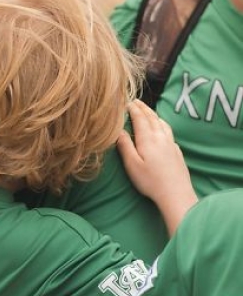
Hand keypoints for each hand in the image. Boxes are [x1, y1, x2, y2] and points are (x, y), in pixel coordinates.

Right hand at [117, 100, 196, 233]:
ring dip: (154, 115)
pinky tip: (161, 129)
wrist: (176, 193)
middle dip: (143, 108)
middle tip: (136, 101)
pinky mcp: (176, 151)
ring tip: (148, 111)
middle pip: (152, 118)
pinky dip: (162, 125)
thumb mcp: (132, 164)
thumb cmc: (150, 181)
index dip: (133, 109)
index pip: (140, 118)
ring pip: (162, 123)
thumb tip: (118, 131)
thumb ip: (125, 146)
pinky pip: (168, 132)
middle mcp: (161, 138)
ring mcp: (171, 144)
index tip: (127, 102)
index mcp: (148, 139)